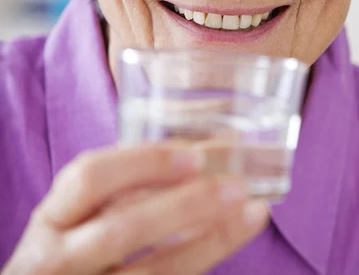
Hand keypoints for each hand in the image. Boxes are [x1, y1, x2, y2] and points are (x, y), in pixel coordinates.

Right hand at [3, 145, 268, 274]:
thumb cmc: (73, 245)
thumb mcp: (78, 215)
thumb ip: (119, 187)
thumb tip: (200, 150)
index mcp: (52, 218)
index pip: (88, 179)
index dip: (141, 162)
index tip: (192, 154)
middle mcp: (59, 260)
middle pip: (122, 229)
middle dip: (184, 205)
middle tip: (236, 185)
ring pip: (152, 272)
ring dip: (208, 239)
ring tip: (252, 213)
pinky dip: (201, 259)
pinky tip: (229, 239)